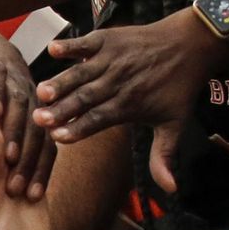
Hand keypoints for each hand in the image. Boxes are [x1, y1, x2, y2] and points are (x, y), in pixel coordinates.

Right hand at [36, 10, 224, 191]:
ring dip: (61, 82)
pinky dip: (70, 46)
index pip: (100, 119)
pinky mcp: (109, 40)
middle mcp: (119, 82)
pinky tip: (52, 50)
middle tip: (39, 119)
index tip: (57, 137)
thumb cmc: (178, 88)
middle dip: (61, 109)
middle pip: (85, 98)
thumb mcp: (174, 125)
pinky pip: (86, 43)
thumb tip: (171, 190)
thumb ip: (163, 157)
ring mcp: (112, 59)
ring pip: (81, 74)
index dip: (78, 128)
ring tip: (41, 92)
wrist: (190, 45)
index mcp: (130, 104)